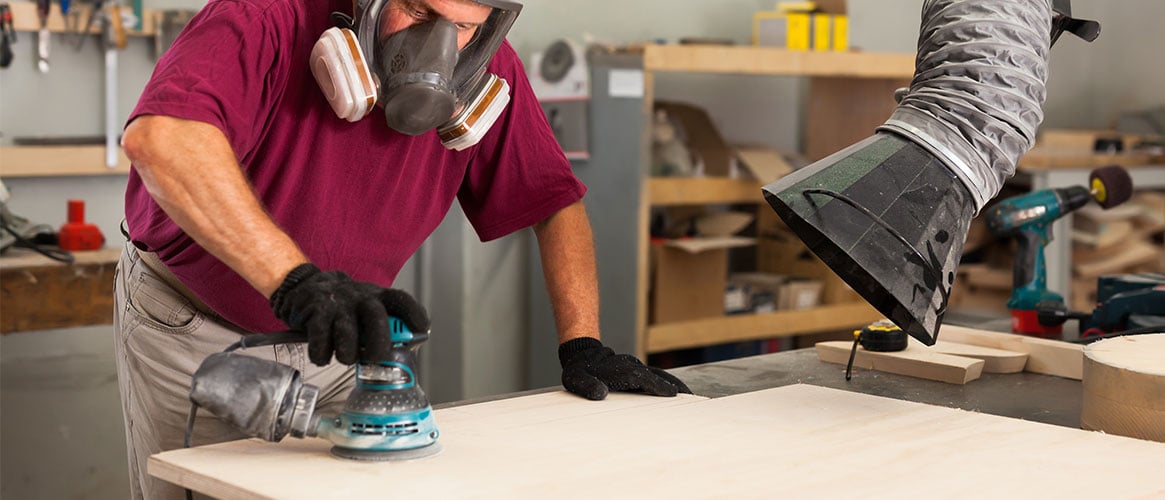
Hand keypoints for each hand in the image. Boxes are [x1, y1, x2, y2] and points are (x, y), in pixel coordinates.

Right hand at [269, 264, 429, 365]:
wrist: (306, 288)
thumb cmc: (346, 307)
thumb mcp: (369, 309)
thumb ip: (388, 326)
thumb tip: (411, 348)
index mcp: (377, 296)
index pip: (401, 300)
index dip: (414, 314)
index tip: (420, 329)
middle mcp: (359, 297)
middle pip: (376, 318)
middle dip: (378, 344)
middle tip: (374, 358)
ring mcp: (336, 304)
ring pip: (347, 333)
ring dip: (347, 354)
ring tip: (346, 357)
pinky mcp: (314, 313)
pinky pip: (320, 340)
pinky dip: (322, 355)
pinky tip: (323, 355)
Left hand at [558, 337, 690, 400]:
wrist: (582, 354)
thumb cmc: (579, 371)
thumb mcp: (576, 380)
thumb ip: (587, 386)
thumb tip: (600, 394)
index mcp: (621, 371)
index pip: (643, 379)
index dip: (656, 386)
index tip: (671, 393)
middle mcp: (632, 368)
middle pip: (658, 376)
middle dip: (674, 386)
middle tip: (691, 397)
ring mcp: (636, 368)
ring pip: (660, 375)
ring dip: (674, 384)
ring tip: (690, 396)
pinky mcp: (638, 371)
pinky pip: (656, 376)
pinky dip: (667, 383)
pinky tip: (674, 391)